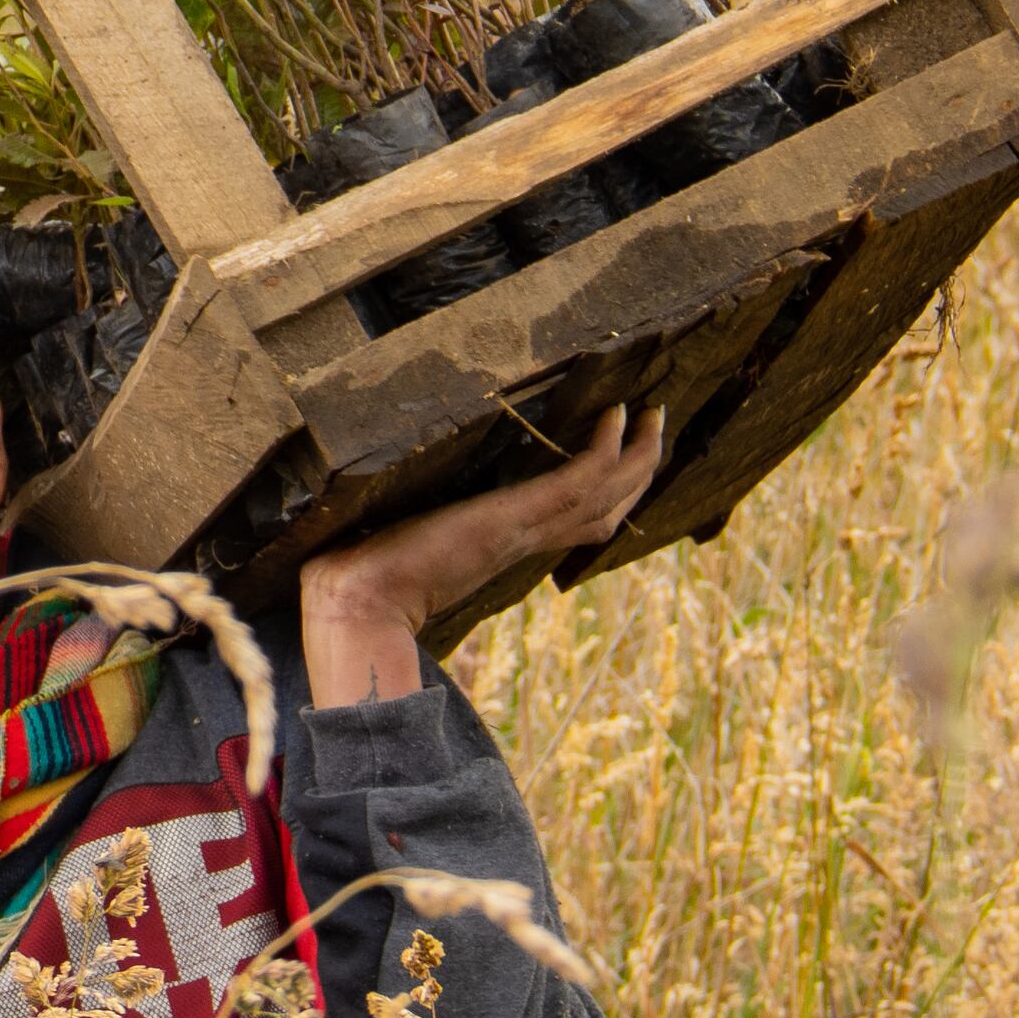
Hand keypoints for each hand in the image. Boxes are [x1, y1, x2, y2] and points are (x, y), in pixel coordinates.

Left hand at [299, 404, 666, 701]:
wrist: (358, 605)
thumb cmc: (365, 578)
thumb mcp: (405, 542)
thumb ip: (417, 525)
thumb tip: (392, 510)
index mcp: (507, 547)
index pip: (580, 522)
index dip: (612, 493)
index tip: (627, 457)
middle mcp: (526, 540)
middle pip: (610, 508)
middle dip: (640, 468)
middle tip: (659, 424)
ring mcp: (524, 529)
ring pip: (608, 493)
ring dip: (639, 453)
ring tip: (655, 412)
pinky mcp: (514, 517)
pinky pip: (580, 479)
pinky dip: (605, 449)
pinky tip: (616, 416)